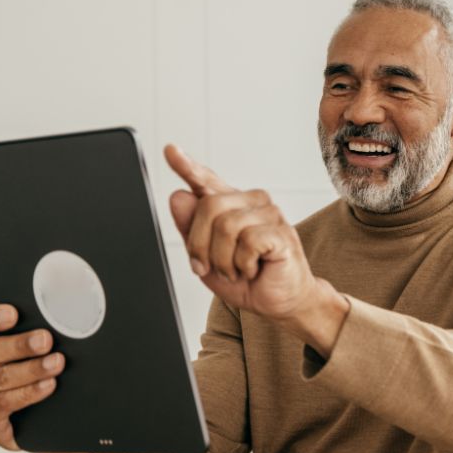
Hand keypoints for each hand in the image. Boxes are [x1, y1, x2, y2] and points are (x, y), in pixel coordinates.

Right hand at [0, 304, 90, 452]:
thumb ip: (34, 332)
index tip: (13, 313)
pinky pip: (3, 404)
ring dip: (32, 369)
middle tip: (46, 340)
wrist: (30, 416)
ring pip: (0, 378)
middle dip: (21, 345)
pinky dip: (28, 393)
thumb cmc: (28, 372)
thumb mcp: (27, 349)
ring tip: (57, 362)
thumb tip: (62, 315)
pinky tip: (48, 385)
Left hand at [163, 144, 348, 353]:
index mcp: (232, 205)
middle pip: (208, 205)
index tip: (171, 150)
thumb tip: (179, 196)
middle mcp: (252, 202)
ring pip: (226, 226)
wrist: (279, 301)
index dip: (187, 166)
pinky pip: (247, 241)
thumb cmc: (246, 278)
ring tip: (236, 270)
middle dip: (199, 244)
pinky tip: (253, 268)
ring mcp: (270, 214)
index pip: (207, 181)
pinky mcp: (281, 232)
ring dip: (222, 260)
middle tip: (208, 267)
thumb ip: (191, 229)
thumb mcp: (206, 258)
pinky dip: (242, 264)